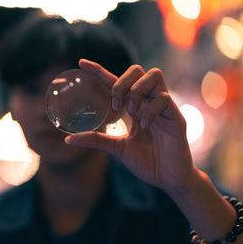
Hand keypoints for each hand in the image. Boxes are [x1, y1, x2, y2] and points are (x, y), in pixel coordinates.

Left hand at [65, 59, 197, 192]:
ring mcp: (163, 107)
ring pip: (153, 75)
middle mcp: (148, 102)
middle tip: (116, 105)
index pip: (115, 82)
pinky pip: (164, 98)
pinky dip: (150, 110)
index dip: (99, 71)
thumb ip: (96, 140)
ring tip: (131, 112)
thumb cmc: (145, 162)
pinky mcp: (176, 116)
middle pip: (136, 70)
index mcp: (133, 107)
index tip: (81, 64)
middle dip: (122, 82)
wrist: (168, 179)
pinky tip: (144, 125)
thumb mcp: (116, 149)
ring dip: (137, 91)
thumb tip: (68, 139)